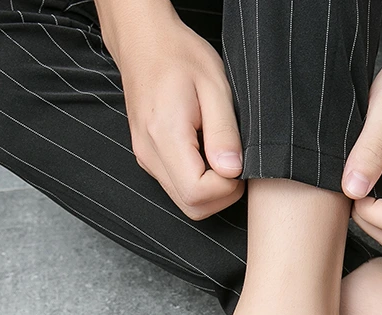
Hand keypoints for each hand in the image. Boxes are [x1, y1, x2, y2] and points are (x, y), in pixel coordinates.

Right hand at [103, 7, 244, 219]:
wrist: (144, 40)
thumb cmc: (180, 56)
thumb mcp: (215, 86)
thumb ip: (224, 132)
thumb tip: (232, 171)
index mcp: (165, 135)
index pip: (198, 193)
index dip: (227, 188)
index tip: (237, 162)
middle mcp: (150, 154)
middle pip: (192, 206)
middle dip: (222, 195)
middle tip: (233, 161)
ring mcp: (147, 158)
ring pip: (187, 202)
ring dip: (212, 190)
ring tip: (220, 152)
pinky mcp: (150, 158)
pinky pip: (179, 187)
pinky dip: (200, 182)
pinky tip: (207, 153)